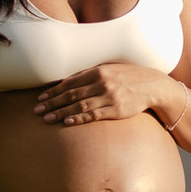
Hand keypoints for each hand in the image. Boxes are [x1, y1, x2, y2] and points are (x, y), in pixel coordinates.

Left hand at [34, 63, 164, 126]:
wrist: (152, 85)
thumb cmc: (128, 77)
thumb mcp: (109, 69)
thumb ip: (88, 74)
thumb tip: (66, 81)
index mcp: (98, 71)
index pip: (70, 83)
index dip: (54, 91)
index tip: (41, 98)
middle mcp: (102, 83)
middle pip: (71, 94)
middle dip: (52, 103)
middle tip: (38, 110)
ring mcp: (109, 97)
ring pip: (79, 106)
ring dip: (61, 112)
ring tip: (47, 118)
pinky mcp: (116, 110)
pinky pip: (93, 115)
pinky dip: (79, 118)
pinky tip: (67, 122)